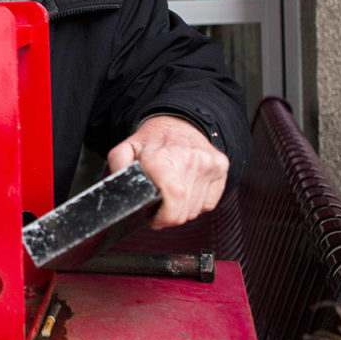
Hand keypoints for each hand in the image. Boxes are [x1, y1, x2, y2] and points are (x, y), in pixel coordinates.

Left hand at [107, 115, 228, 229]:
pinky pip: (209, 204)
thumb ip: (119, 168)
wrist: (179, 121)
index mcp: (164, 158)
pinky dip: (197, 203)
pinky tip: (187, 189)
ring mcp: (209, 164)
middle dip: (168, 217)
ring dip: (182, 210)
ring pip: (196, 210)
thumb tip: (119, 189)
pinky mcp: (221, 167)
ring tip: (171, 194)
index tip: (153, 217)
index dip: (162, 217)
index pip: (173, 199)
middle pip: (184, 212)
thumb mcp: (126, 149)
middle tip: (158, 207)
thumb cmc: (152, 140)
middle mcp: (191, 160)